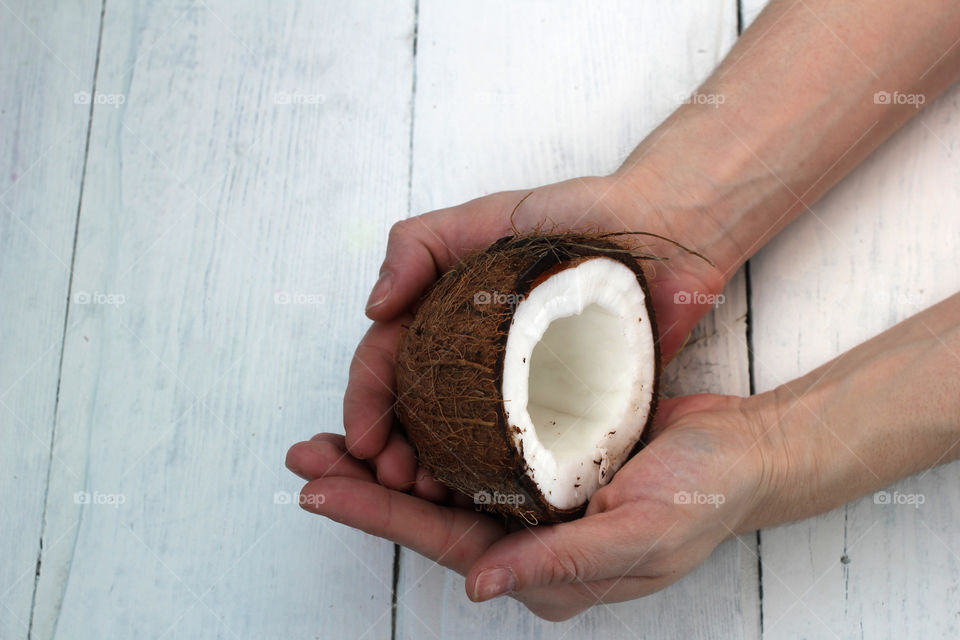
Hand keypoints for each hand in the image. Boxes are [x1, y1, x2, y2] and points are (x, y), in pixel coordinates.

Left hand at [286, 392, 769, 620]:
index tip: (319, 490)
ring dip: (388, 458)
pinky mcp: (545, 460)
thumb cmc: (706, 495)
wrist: (747, 453)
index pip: (444, 541)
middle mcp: (529, 538)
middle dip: (362, 488)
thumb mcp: (644, 534)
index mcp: (544, 569)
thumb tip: (480, 587)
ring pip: (443, 480)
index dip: (378, 516)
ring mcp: (534, 499)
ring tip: (333, 438)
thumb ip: (564, 564)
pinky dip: (432, 432)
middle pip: (428, 513)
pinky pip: (474, 449)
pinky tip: (404, 413)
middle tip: (304, 456)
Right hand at [341, 174, 730, 497]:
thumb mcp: (484, 217)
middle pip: (416, 412)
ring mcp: (516, 387)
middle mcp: (472, 358)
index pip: (389, 362)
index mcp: (443, 316)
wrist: (663, 233)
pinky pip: (520, 449)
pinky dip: (493, 475)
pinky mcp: (563, 408)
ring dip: (434, 472)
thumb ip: (418, 245)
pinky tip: (482, 495)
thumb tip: (374, 309)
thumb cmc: (574, 216)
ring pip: (459, 440)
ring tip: (426, 494)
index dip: (368, 402)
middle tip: (390, 478)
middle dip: (391, 451)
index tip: (363, 440)